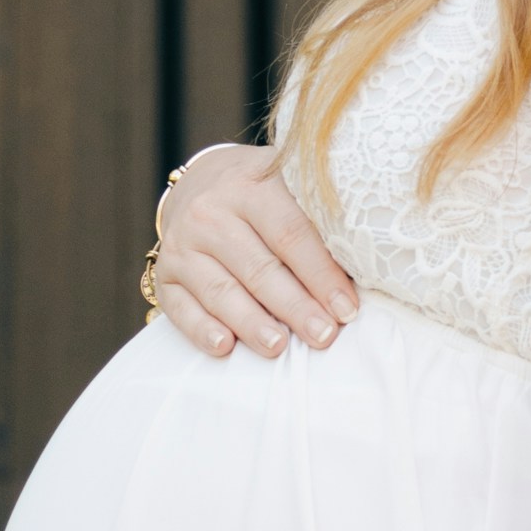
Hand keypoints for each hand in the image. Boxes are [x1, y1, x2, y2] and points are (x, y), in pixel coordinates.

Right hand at [153, 144, 358, 359]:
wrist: (201, 183)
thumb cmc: (263, 194)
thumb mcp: (289, 188)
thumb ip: (318, 221)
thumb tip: (365, 272)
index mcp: (251, 187)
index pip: (291, 234)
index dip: (321, 275)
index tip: (347, 309)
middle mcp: (210, 213)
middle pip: (259, 268)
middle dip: (295, 306)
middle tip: (323, 336)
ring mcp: (182, 244)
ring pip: (221, 290)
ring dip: (251, 323)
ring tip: (279, 347)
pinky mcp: (165, 274)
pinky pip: (181, 307)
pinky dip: (201, 329)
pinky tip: (225, 346)